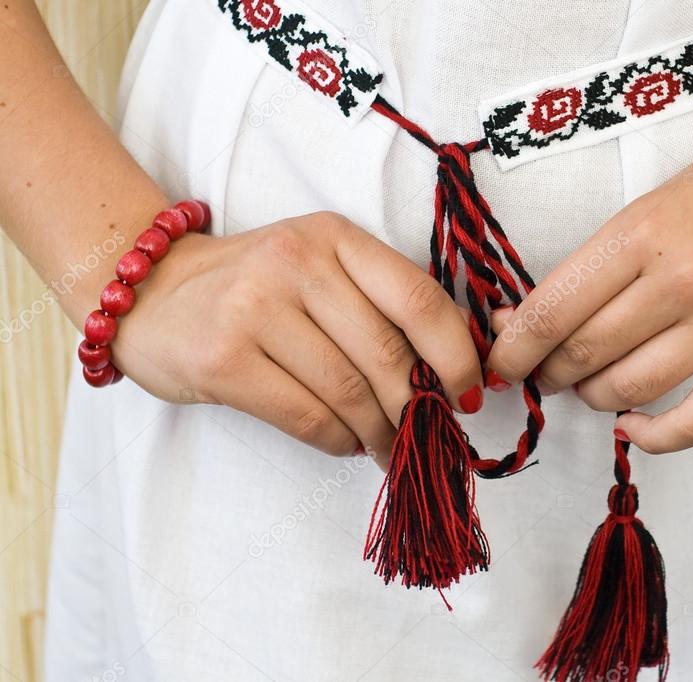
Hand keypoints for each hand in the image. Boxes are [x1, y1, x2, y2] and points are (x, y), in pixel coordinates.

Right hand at [112, 211, 482, 459]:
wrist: (150, 292)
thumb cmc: (254, 287)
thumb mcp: (319, 268)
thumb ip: (379, 303)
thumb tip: (451, 370)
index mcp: (335, 237)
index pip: (420, 299)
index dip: (457, 355)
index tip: (469, 393)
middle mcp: (296, 262)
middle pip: (388, 355)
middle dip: (420, 409)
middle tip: (430, 435)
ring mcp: (255, 309)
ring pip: (351, 393)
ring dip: (381, 434)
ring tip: (390, 448)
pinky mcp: (223, 359)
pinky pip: (308, 416)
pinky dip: (339, 441)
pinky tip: (345, 443)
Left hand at [487, 91, 692, 453]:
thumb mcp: (651, 205)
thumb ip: (597, 266)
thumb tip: (532, 320)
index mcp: (642, 233)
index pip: (551, 311)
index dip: (513, 346)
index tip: (501, 359)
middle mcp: (683, 280)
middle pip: (583, 355)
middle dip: (549, 371)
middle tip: (545, 369)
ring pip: (627, 391)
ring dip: (593, 397)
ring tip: (592, 383)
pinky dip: (652, 436)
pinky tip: (632, 425)